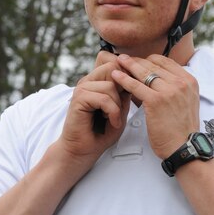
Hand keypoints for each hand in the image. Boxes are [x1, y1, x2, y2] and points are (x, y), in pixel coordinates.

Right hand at [58, 51, 130, 166]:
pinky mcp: (79, 99)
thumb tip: (133, 78)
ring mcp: (82, 89)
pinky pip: (104, 98)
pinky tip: (112, 122)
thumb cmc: (101, 133)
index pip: (115, 64)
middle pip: (113, 69)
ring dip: (117, 105)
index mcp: (97, 82)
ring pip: (110, 86)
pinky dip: (112, 111)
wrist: (84, 150)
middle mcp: (89, 82)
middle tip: (122, 107)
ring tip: (114, 118)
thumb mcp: (119, 110)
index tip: (134, 91)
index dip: (128, 76)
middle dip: (123, 88)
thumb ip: (124, 94)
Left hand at [111, 53, 199, 158]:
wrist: (184, 147)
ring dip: (129, 66)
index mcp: (190, 81)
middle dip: (137, 61)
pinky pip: (136, 86)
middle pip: (154, 65)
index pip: (166, 62)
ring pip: (144, 73)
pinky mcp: (156, 101)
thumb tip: (158, 80)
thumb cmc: (182, 130)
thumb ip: (176, 89)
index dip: (149, 60)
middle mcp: (181, 83)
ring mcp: (169, 91)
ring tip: (118, 62)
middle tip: (124, 59)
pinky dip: (124, 79)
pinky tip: (115, 76)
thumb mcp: (186, 102)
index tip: (139, 61)